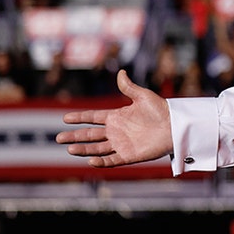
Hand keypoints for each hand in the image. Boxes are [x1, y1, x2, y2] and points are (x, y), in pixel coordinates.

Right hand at [57, 70, 172, 165]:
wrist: (176, 126)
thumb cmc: (161, 110)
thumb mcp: (143, 96)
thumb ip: (129, 87)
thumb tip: (121, 71)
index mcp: (117, 116)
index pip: (93, 118)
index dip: (80, 118)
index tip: (65, 118)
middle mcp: (116, 131)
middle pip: (90, 135)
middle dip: (75, 136)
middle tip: (58, 137)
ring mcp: (121, 144)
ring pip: (97, 148)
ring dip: (84, 149)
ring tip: (69, 148)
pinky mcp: (129, 155)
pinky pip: (112, 160)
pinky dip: (101, 162)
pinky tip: (90, 160)